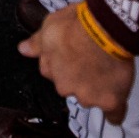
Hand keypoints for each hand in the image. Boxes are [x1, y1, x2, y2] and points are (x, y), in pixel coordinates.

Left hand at [21, 4, 133, 123]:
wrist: (105, 29)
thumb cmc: (77, 23)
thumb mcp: (50, 25)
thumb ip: (37, 42)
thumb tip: (23, 49)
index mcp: (50, 69)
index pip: (52, 72)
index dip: (63, 62)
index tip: (73, 53)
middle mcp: (65, 87)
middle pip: (71, 87)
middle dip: (79, 76)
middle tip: (92, 58)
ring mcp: (87, 96)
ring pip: (91, 97)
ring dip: (97, 88)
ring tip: (109, 67)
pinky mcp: (110, 102)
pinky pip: (113, 114)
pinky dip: (115, 111)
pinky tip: (115, 105)